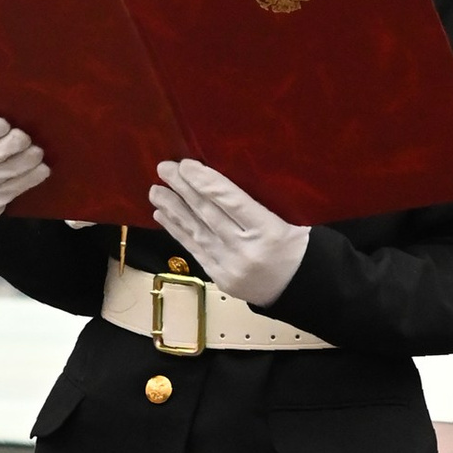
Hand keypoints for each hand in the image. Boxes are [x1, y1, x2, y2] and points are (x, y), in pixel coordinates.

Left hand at [151, 160, 311, 309]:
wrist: (297, 287)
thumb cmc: (295, 245)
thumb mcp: (293, 218)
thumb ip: (263, 199)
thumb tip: (226, 170)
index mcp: (270, 230)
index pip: (232, 201)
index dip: (206, 182)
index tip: (186, 164)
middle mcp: (247, 250)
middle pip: (208, 214)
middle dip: (183, 189)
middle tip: (164, 168)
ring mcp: (230, 266)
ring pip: (196, 231)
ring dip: (172, 208)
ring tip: (155, 190)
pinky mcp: (219, 278)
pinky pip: (194, 249)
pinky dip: (177, 230)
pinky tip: (162, 215)